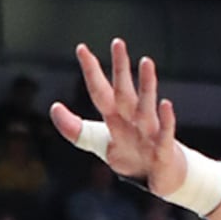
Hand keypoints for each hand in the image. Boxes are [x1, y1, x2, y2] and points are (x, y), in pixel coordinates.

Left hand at [50, 38, 186, 195]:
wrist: (160, 177)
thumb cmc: (131, 155)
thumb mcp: (98, 142)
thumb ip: (74, 129)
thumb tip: (54, 107)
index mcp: (115, 116)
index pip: (100, 92)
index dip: (91, 72)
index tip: (82, 48)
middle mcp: (132, 120)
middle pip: (124, 92)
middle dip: (120, 68)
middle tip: (118, 43)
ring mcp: (149, 133)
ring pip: (146, 107)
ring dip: (146, 85)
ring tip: (146, 61)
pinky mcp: (163, 151)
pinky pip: (164, 134)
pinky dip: (165, 120)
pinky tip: (166, 104)